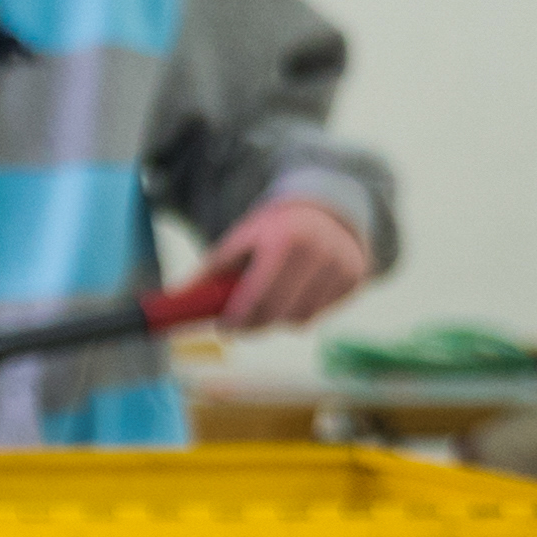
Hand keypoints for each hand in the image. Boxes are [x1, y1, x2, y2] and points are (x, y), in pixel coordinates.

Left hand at [206, 195, 373, 328]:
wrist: (325, 210)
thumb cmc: (273, 229)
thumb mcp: (241, 239)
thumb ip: (212, 270)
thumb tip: (180, 301)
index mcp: (286, 242)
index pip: (260, 298)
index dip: (239, 319)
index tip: (224, 327)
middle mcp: (320, 254)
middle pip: (281, 314)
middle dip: (255, 325)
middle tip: (239, 325)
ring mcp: (343, 268)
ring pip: (302, 319)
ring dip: (280, 318)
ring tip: (270, 297)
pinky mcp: (356, 280)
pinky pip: (321, 313)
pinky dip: (302, 310)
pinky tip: (297, 291)